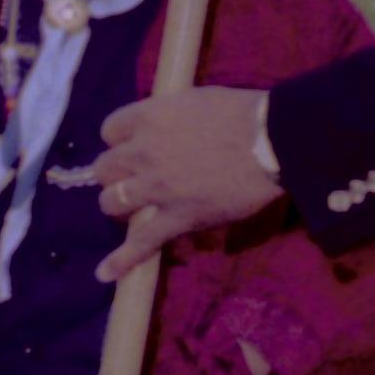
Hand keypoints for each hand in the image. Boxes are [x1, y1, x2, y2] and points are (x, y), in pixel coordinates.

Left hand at [89, 86, 283, 283]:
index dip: (120, 140)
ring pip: (110, 201)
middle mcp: (143, 151)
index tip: (134, 145)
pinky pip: (140, 242)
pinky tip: (104, 274)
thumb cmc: (241, 114)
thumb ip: (171, 116)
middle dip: (116, 173)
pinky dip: (121, 260)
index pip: (109, 130)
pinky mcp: (176, 217)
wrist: (270, 141)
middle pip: (104, 168)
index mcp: (149, 118)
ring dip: (119, 204)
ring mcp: (156, 187)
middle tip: (135, 178)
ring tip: (133, 208)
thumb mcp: (195, 101)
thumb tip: (167, 127)